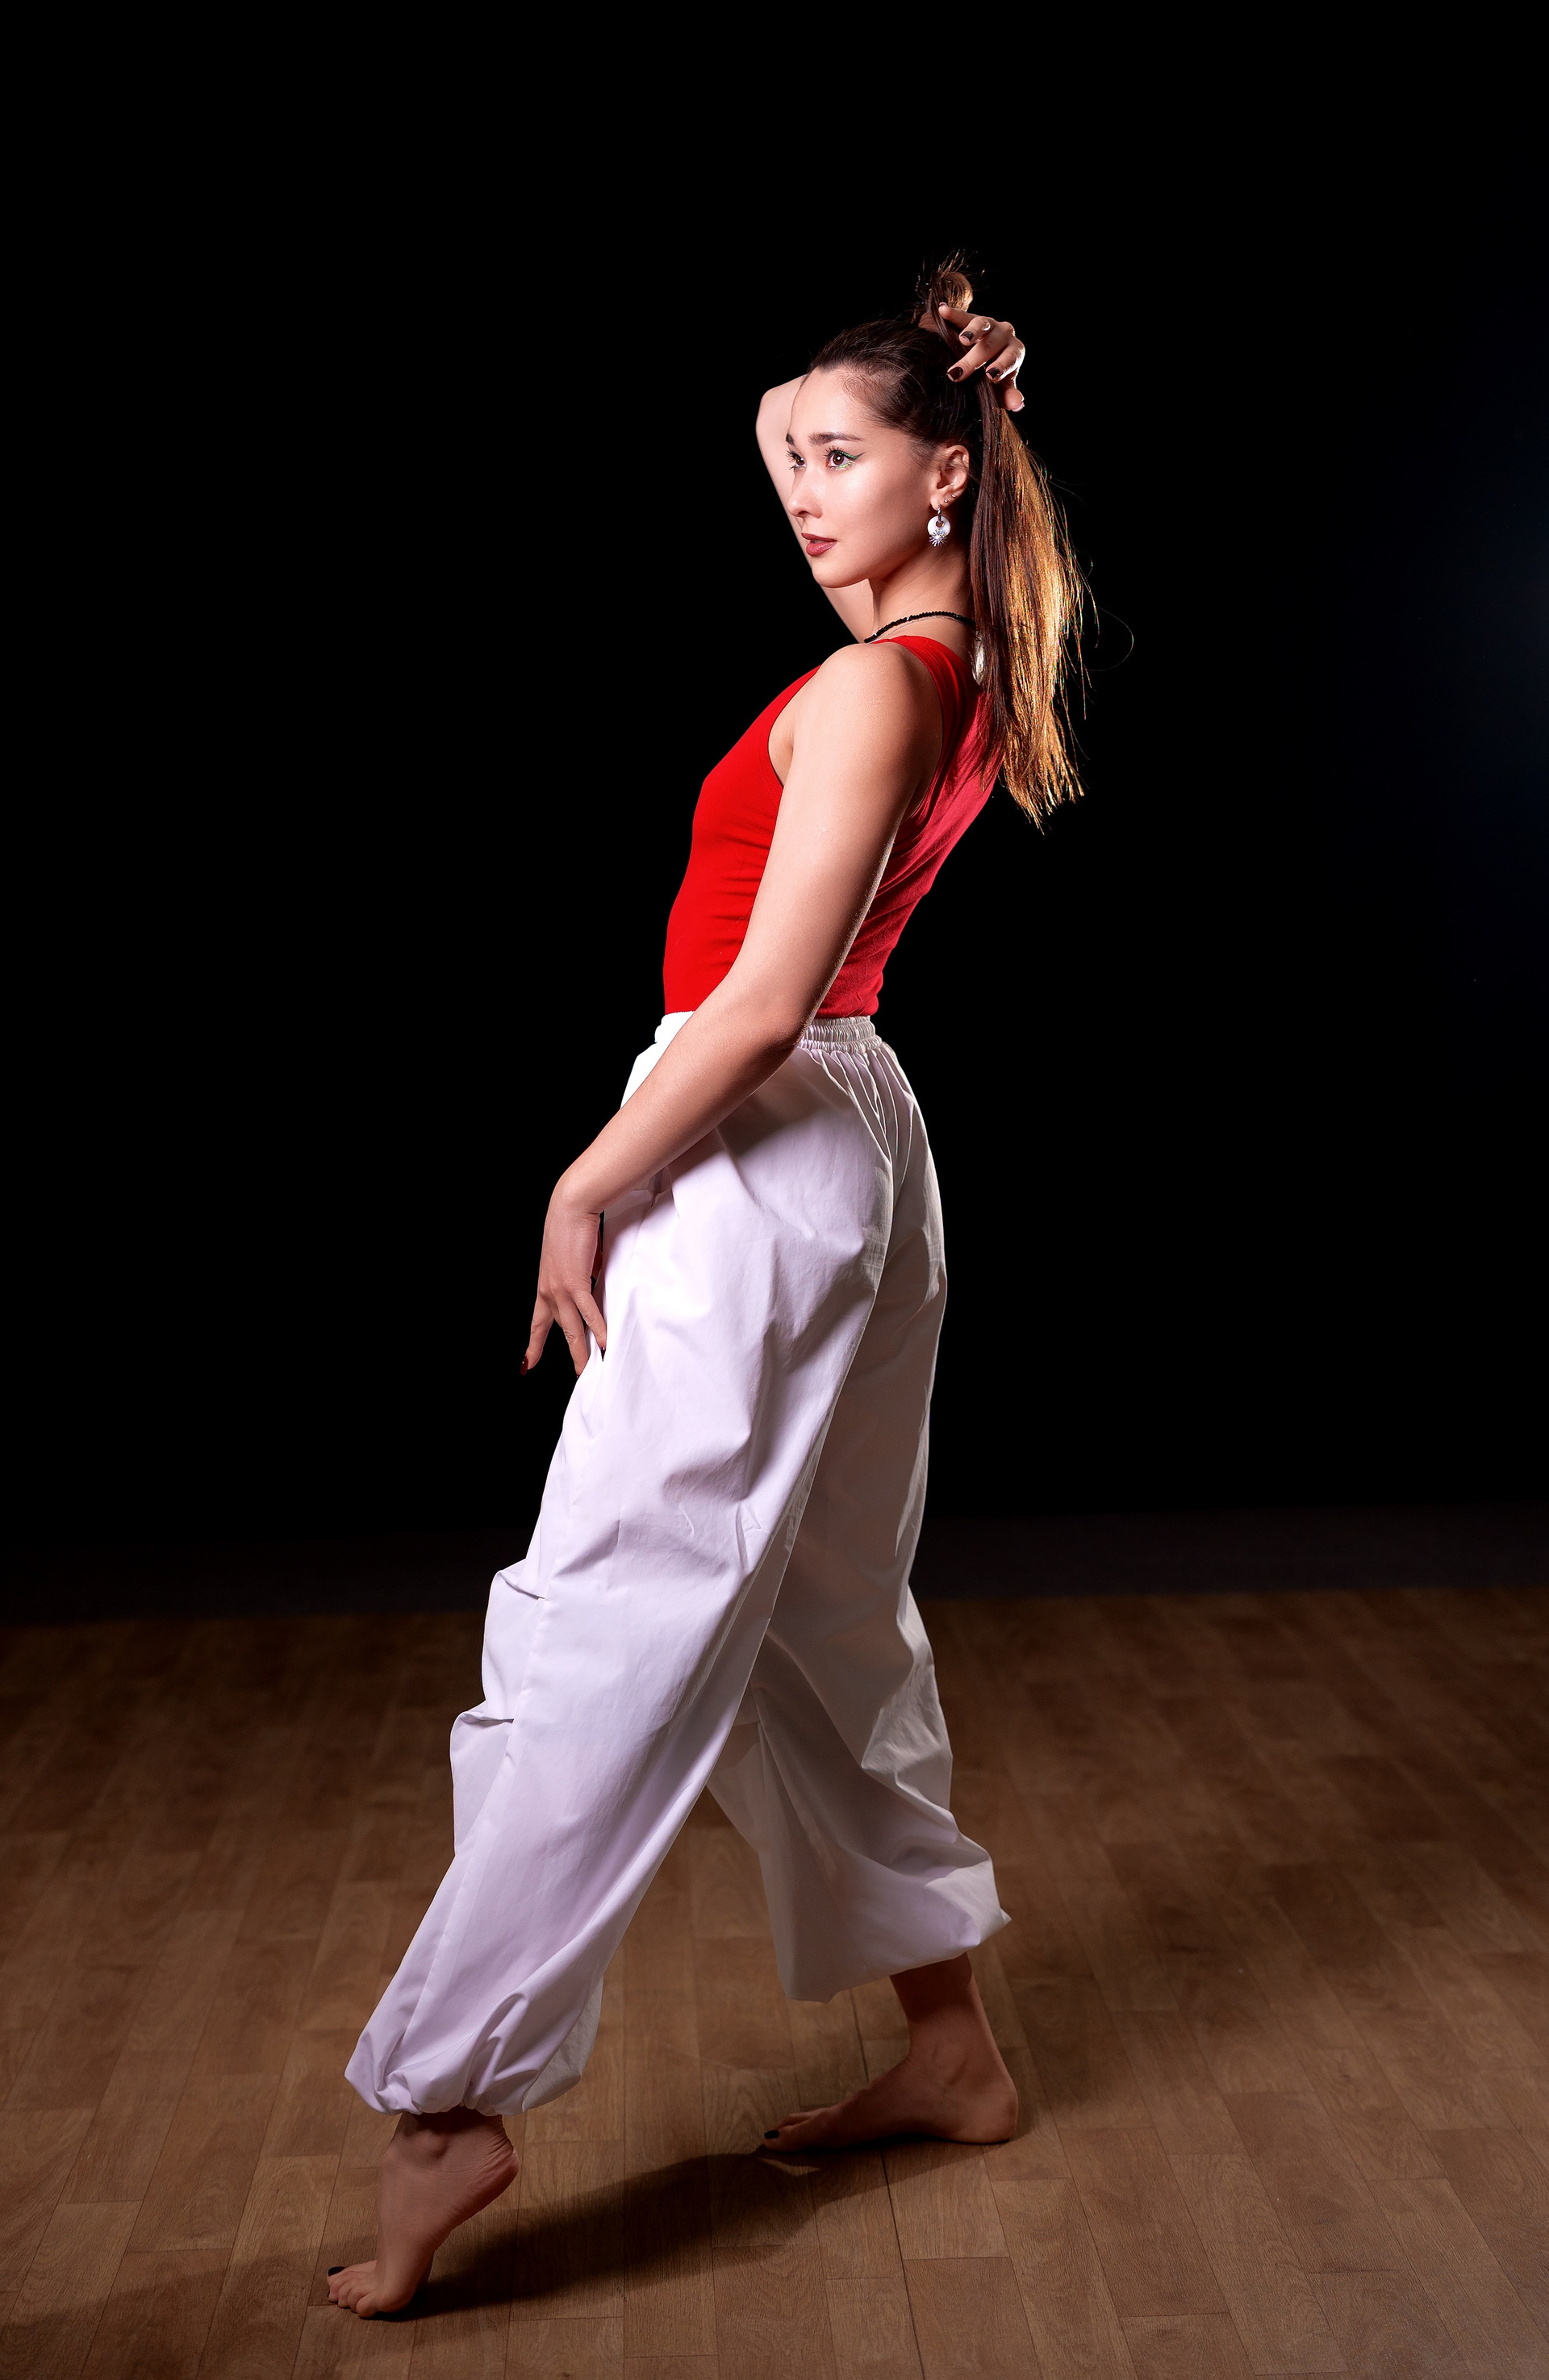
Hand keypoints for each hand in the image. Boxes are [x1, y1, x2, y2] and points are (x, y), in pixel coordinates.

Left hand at [524, 1180, 605, 1375]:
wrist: (570, 1208)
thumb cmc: (572, 1226)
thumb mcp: (572, 1258)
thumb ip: (579, 1275)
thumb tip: (591, 1281)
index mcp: (545, 1286)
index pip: (538, 1322)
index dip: (534, 1344)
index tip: (528, 1362)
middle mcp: (549, 1290)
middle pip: (560, 1329)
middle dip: (569, 1352)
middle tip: (578, 1372)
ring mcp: (560, 1288)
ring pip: (573, 1327)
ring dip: (582, 1349)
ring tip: (589, 1367)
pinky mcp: (575, 1282)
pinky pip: (588, 1312)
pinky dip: (598, 1327)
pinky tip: (605, 1342)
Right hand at [932, 304, 1025, 411]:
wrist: (988, 354)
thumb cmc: (996, 373)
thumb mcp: (1003, 386)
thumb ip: (1009, 395)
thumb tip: (1017, 405)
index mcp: (1015, 351)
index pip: (1010, 358)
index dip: (1001, 366)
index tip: (989, 375)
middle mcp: (1004, 334)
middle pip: (991, 345)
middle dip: (974, 360)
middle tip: (957, 374)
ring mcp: (989, 324)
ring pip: (982, 324)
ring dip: (972, 331)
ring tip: (962, 339)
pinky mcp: (972, 318)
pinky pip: (963, 315)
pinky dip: (953, 313)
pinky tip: (942, 310)